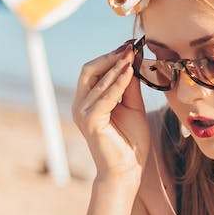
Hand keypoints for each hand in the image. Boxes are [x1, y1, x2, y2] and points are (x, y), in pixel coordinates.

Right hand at [72, 41, 149, 180]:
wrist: (127, 169)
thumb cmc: (130, 140)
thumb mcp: (133, 106)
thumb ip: (130, 86)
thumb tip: (132, 61)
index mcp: (88, 100)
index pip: (94, 70)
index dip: (111, 56)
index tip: (130, 46)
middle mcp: (80, 104)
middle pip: (89, 70)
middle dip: (110, 56)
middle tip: (130, 47)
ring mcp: (82, 112)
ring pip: (98, 80)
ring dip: (116, 66)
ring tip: (132, 54)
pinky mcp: (89, 120)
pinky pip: (105, 96)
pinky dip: (118, 82)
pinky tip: (130, 71)